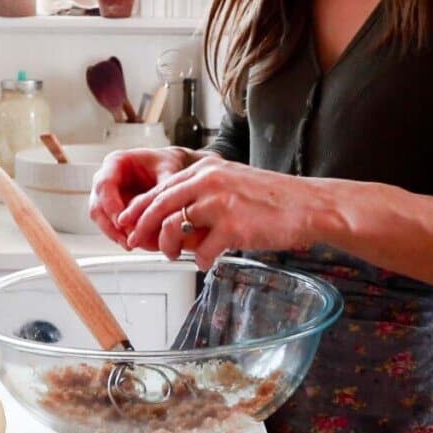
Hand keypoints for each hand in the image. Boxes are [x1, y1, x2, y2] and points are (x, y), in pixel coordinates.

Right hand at [89, 147, 192, 247]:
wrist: (168, 168)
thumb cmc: (165, 163)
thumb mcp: (168, 170)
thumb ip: (162, 188)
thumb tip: (158, 210)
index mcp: (115, 162)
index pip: (104, 184)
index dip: (111, 205)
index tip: (121, 222)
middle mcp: (106, 178)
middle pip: (97, 204)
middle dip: (110, 224)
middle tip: (126, 239)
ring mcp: (106, 195)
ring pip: (100, 217)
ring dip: (113, 233)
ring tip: (129, 245)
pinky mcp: (112, 208)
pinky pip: (109, 224)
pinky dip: (118, 235)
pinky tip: (130, 243)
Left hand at [117, 156, 336, 269]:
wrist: (307, 205)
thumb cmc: (272, 199)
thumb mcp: (231, 184)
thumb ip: (201, 195)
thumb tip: (173, 221)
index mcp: (207, 170)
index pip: (161, 188)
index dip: (138, 208)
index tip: (126, 222)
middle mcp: (209, 182)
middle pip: (159, 206)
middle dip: (140, 228)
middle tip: (134, 243)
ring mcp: (220, 204)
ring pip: (174, 228)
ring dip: (169, 247)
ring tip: (174, 255)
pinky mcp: (233, 227)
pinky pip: (202, 251)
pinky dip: (202, 260)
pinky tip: (208, 261)